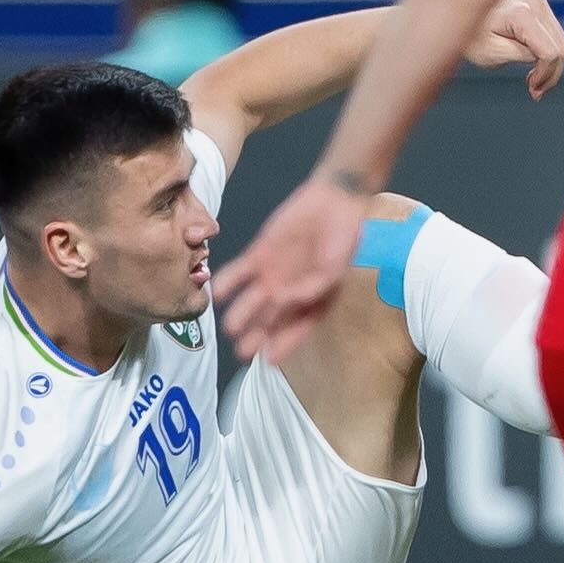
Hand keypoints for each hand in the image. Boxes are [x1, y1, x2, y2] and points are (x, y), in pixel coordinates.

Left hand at [217, 177, 373, 361]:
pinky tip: (220, 292)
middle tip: (244, 351)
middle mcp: (291, 291)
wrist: (334, 202)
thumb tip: (290, 302)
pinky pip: (241, 272)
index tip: (269, 360)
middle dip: (258, 336)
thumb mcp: (336, 266)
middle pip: (272, 320)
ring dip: (242, 313)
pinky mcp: (260, 254)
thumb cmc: (344, 236)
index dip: (284, 344)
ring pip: (253, 300)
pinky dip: (230, 281)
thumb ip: (314, 286)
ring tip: (230, 327)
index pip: (298, 328)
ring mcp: (274, 273)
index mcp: (314, 299)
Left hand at [462, 0, 563, 94]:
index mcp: (521, 14)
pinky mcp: (540, 7)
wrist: (460, 13)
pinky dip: (548, 55)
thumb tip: (546, 61)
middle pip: (561, 48)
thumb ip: (523, 55)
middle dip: (550, 73)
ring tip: (533, 80)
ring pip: (562, 44)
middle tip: (535, 90)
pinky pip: (555, 38)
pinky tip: (534, 65)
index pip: (550, 52)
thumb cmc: (471, 33)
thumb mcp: (493, 53)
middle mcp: (535, 4)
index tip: (533, 88)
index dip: (545, 74)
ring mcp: (539, 3)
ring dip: (551, 66)